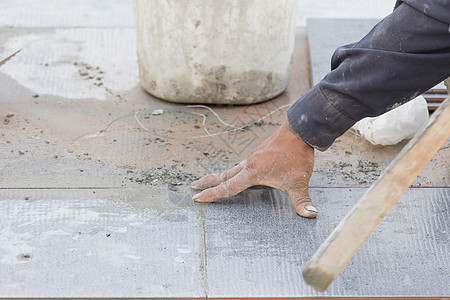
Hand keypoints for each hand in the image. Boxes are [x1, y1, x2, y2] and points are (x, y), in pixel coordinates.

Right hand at [191, 120, 317, 217]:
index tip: (198, 198)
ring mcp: (253, 158)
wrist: (299, 131)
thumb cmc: (296, 154)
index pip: (228, 187)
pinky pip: (240, 166)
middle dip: (207, 182)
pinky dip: (232, 172)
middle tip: (193, 187)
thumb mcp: (299, 181)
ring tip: (209, 181)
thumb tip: (310, 215)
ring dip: (218, 176)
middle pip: (223, 176)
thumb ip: (302, 200)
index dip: (212, 194)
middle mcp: (248, 164)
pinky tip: (236, 174)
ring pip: (231, 170)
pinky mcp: (258, 154)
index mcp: (253, 172)